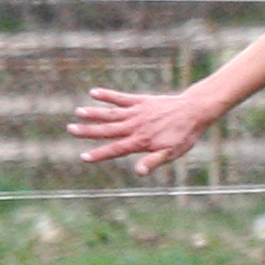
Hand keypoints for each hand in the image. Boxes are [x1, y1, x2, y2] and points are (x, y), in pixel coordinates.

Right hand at [69, 87, 218, 174]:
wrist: (194, 111)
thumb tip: (138, 172)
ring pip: (111, 113)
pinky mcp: (140, 101)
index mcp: (141, 141)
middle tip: (70, 129)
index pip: (116, 149)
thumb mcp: (171, 152)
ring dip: (94, 113)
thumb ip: (153, 161)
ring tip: (78, 112)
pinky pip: (121, 98)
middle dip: (88, 131)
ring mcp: (137, 112)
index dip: (99, 154)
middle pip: (107, 130)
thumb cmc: (183, 135)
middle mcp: (135, 126)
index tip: (84, 157)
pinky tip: (93, 92)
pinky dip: (108, 95)